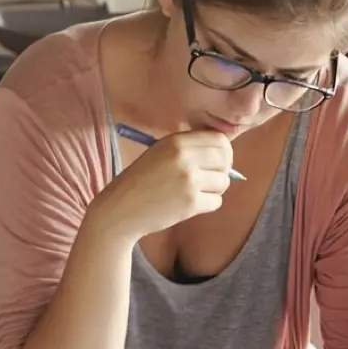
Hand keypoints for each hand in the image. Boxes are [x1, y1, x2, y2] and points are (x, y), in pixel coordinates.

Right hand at [91, 130, 232, 239]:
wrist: (121, 208)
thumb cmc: (141, 180)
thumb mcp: (160, 153)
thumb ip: (189, 149)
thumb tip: (224, 153)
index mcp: (176, 142)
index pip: (219, 140)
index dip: (224, 151)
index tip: (220, 160)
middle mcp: (184, 158)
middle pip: (225, 160)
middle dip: (223, 170)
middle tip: (210, 178)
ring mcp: (189, 181)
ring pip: (223, 182)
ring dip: (214, 189)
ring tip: (195, 192)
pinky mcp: (191, 203)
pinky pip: (217, 201)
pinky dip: (208, 204)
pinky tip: (190, 204)